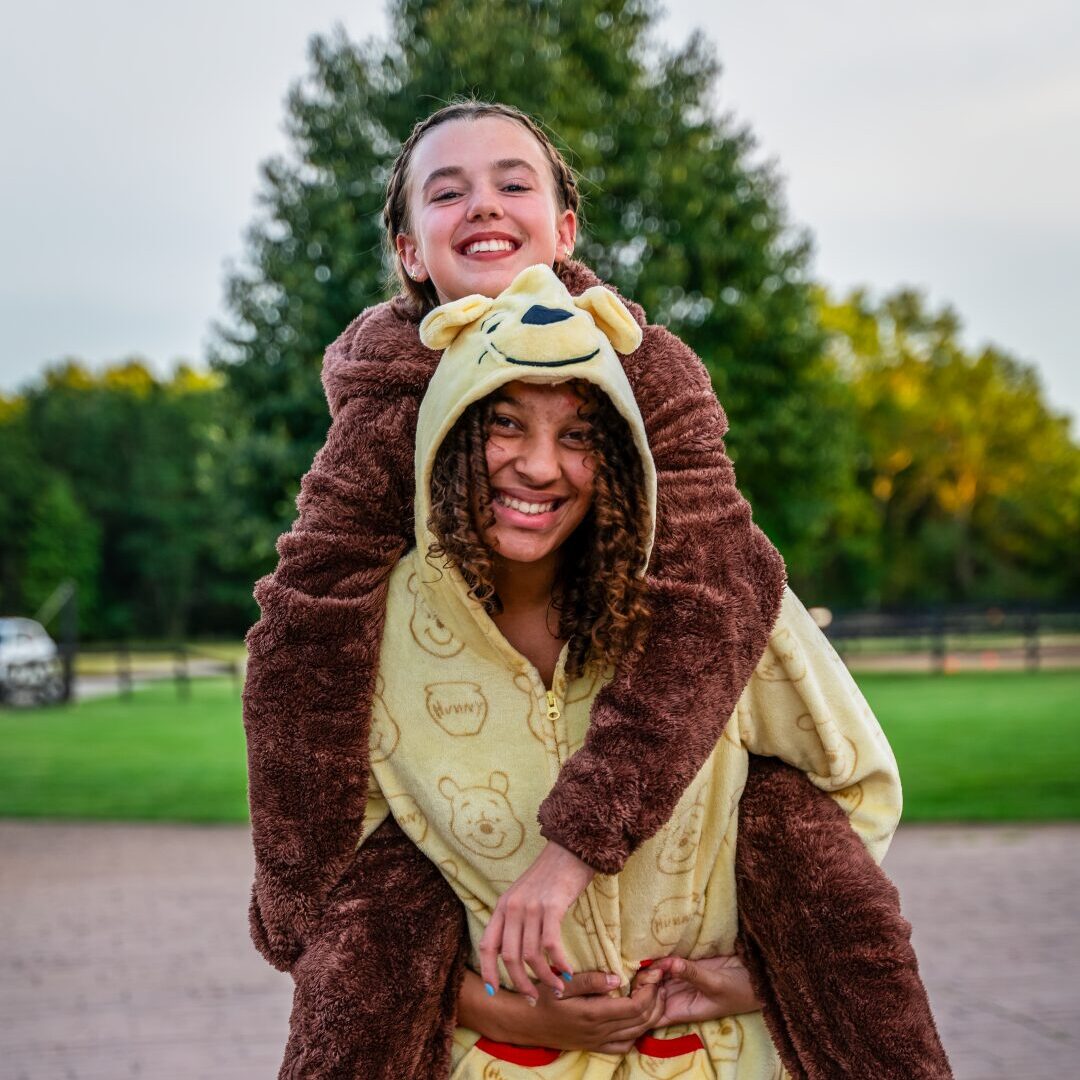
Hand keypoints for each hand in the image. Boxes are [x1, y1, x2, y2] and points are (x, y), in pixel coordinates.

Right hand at [475, 968, 666, 1053]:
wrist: (523, 1022)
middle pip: (641, 1021)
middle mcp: (599, 1032)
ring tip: (654, 994)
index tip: (654, 972)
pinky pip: (623, 1045)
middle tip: (659, 980)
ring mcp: (597, 1041)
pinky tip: (636, 1018)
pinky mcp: (593, 1046)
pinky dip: (636, 1033)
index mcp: (594, 1014)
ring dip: (650, 1015)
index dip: (649, 990)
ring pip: (635, 1034)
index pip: (635, 1006)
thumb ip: (591, 980)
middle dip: (655, 1000)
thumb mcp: (563, 982)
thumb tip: (618, 978)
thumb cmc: (541, 997)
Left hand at [479, 841, 594, 998]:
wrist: (570, 849)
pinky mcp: (552, 906)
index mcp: (503, 906)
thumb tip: (514, 953)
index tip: (495, 991)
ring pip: (531, 954)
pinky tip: (567, 972)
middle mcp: (513, 907)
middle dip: (521, 983)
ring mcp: (531, 906)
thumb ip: (516, 919)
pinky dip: (559, 963)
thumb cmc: (550, 876)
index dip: (489, 971)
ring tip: (557, 988)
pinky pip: (551, 944)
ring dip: (545, 977)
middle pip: (509, 957)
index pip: (487, 945)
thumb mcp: (524, 895)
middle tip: (534, 998)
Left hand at [643, 955, 759, 1025]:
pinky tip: (650, 950)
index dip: (639, 1007)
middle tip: (644, 968)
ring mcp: (678, 979)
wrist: (756, 976)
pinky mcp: (683, 965)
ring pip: (653, 978)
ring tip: (647, 958)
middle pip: (647, 995)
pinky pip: (664, 963)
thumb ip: (692, 974)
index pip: (651, 1016)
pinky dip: (656, 959)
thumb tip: (669, 964)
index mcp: (681, 1010)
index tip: (636, 991)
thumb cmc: (739, 990)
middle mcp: (676, 996)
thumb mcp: (716, 984)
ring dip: (647, 969)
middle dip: (641, 984)